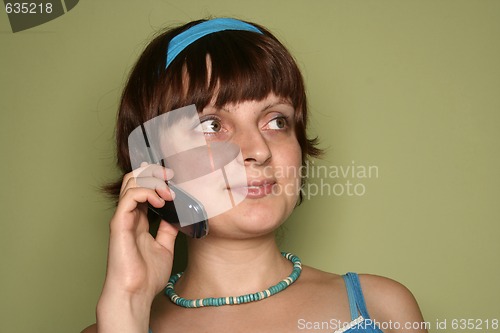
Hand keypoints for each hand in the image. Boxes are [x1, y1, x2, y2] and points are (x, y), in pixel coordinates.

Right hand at [97, 164, 177, 331]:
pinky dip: (146, 192)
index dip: (156, 177)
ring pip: (130, 182)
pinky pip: (129, 197)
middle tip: (171, 175)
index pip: (143, 188)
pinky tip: (160, 201)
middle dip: (153, 171)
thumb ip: (168, 229)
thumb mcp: (165, 247)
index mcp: (138, 220)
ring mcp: (122, 218)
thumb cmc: (147, 276)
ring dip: (152, 181)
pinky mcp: (119, 223)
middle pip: (134, 179)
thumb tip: (178, 214)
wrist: (135, 294)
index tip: (174, 177)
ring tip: (168, 192)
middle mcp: (129, 216)